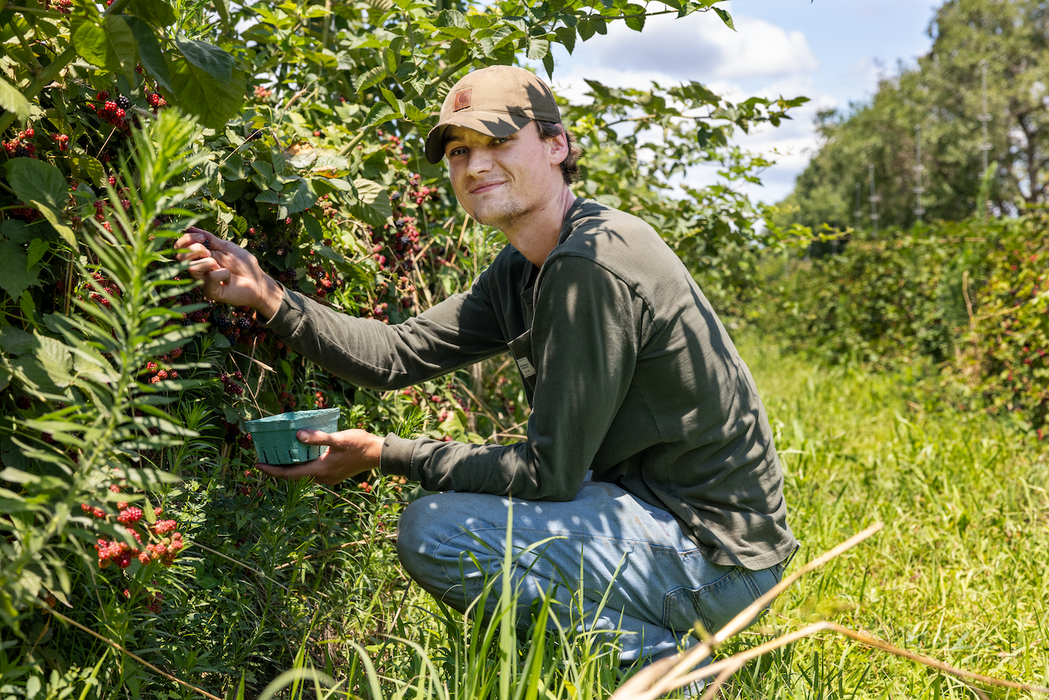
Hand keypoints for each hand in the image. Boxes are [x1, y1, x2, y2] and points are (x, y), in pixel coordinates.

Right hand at [174, 227, 283, 318]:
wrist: (258, 282)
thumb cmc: (244, 265)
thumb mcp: (226, 246)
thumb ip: (209, 239)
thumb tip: (191, 228)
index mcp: (201, 256)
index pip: (181, 247)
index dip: (187, 239)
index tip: (203, 237)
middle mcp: (199, 268)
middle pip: (180, 257)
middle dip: (194, 248)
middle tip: (209, 251)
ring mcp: (204, 281)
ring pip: (191, 268)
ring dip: (207, 261)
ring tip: (218, 264)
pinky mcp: (211, 292)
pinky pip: (209, 278)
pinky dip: (221, 274)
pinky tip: (228, 277)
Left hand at [257, 429, 383, 484]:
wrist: (379, 455)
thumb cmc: (361, 445)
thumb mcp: (339, 438)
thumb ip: (318, 437)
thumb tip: (298, 435)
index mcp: (321, 470)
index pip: (290, 474)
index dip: (272, 470)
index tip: (258, 464)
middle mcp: (323, 478)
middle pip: (294, 477)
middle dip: (278, 469)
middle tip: (266, 458)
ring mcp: (329, 478)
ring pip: (303, 475)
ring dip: (291, 468)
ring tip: (280, 456)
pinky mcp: (334, 474)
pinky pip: (312, 473)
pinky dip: (303, 466)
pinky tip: (302, 455)